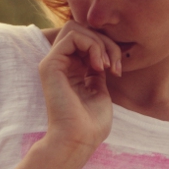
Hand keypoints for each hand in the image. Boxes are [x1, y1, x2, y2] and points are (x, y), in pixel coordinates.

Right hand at [39, 21, 123, 153]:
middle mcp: (60, 64)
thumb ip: (98, 71)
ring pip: (76, 28)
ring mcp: (53, 63)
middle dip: (105, 41)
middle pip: (82, 30)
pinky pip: (72, 35)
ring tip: (107, 65)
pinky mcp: (50, 64)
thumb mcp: (100, 91)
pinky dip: (91, 45)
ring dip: (99, 42)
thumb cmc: (91, 125)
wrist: (78, 140)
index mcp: (71, 71)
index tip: (117, 70)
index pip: (87, 41)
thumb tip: (104, 54)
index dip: (107, 48)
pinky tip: (99, 65)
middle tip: (115, 65)